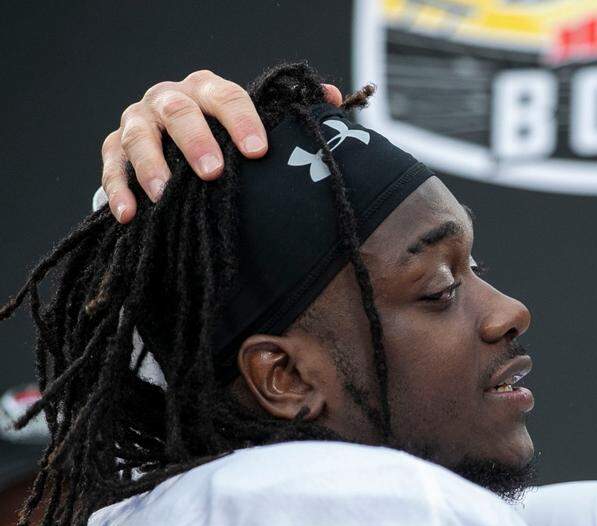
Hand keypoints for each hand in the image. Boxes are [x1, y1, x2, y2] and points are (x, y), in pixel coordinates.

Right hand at [100, 69, 342, 222]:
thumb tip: (333, 99)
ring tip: (164, 195)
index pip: (227, 96)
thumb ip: (292, 112)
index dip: (242, 121)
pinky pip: (111, 165)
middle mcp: (170, 99)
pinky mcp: (115, 148)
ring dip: (151, 165)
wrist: (176, 146)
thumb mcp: (256, 123)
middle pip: (179, 110)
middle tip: (212, 173)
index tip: (258, 151)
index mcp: (207, 89)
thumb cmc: (225, 137)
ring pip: (138, 135)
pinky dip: (117, 188)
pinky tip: (129, 213)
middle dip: (195, 141)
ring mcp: (139, 121)